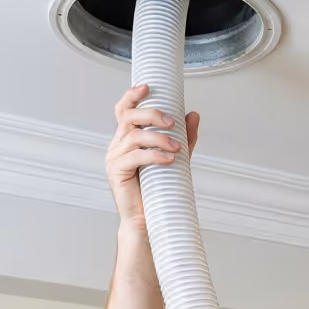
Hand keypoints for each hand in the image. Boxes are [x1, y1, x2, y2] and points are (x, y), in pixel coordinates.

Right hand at [105, 85, 200, 229]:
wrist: (149, 221)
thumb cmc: (159, 191)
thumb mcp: (175, 159)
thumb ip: (183, 138)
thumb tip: (193, 114)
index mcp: (126, 140)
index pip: (123, 111)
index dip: (132, 96)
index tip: (147, 87)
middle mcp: (117, 146)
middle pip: (129, 118)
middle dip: (151, 114)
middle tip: (172, 122)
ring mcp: (114, 158)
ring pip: (134, 136)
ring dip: (158, 138)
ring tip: (177, 148)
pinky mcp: (116, 172)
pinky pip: (135, 157)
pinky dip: (155, 155)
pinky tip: (169, 159)